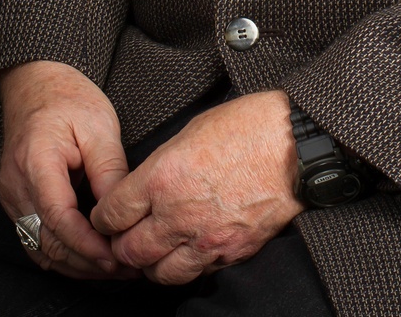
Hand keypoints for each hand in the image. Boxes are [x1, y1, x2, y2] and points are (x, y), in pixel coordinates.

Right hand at [0, 60, 138, 281]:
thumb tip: (122, 212)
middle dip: (87, 262)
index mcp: (36, 162)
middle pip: (48, 243)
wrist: (36, 83)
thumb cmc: (69, 98)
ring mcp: (12, 197)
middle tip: (127, 267)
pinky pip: (36, 239)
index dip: (87, 245)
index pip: (58, 219)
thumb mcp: (99, 126)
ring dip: (76, 264)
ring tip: (115, 267)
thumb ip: (109, 171)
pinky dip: (63, 253)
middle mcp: (16, 186)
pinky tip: (91, 256)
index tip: (116, 257)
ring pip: (41, 249)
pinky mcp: (17, 202)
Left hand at [90, 88, 303, 284]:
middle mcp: (178, 213)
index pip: (112, 214)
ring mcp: (205, 237)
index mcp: (163, 177)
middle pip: (129, 251)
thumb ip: (161, 165)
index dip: (104, 217)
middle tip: (126, 235)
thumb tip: (144, 186)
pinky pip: (196, 274)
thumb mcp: (191, 130)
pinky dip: (186, 266)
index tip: (108, 215)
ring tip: (156, 248)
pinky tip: (188, 250)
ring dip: (152, 262)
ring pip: (159, 273)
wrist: (295, 144)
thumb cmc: (248, 126)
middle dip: (122, 245)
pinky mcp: (231, 252)